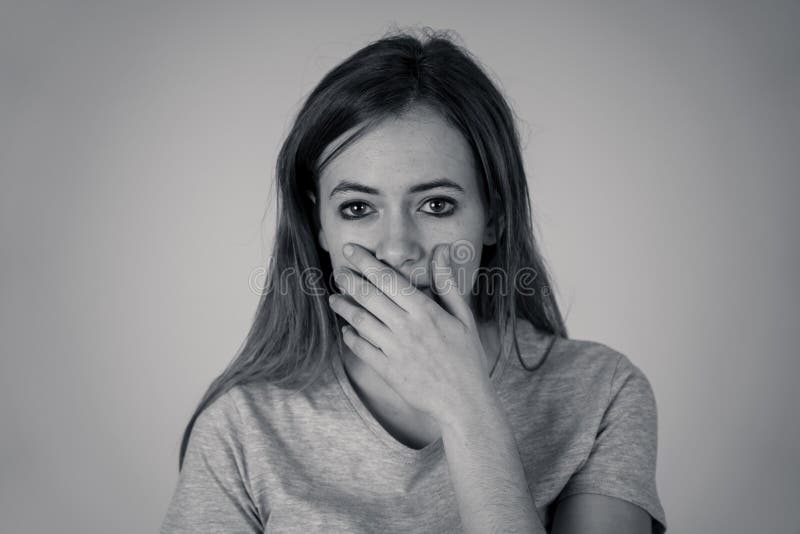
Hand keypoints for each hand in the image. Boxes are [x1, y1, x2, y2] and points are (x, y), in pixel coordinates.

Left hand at [328, 242, 494, 427]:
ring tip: (334, 298)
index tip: (351, 249)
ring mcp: (395, 350)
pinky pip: (362, 349)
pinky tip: (347, 330)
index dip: (365, 262)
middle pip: (369, 296)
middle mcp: (407, 327)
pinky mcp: (388, 371)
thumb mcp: (463, 317)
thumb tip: (442, 250)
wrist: (464, 402)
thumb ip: (447, 283)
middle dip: (349, 280)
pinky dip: (351, 338)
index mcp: (425, 311)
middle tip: (337, 271)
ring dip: (344, 307)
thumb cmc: (467, 357)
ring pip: (361, 321)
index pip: (388, 278)